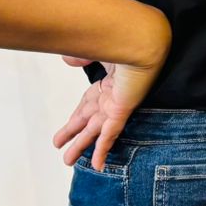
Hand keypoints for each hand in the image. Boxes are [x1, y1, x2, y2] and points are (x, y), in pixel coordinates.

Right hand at [54, 14, 169, 169]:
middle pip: (87, 122)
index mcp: (105, 84)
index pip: (86, 106)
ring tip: (69, 162)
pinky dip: (102, 150)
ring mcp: (116, 105)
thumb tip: (67, 60)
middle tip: (63, 151)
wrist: (142, 39)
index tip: (66, 130)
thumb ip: (81, 55)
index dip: (74, 119)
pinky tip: (98, 165)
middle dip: (74, 137)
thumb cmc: (124, 40)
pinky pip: (109, 134)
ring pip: (95, 132)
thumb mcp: (94, 49)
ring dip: (82, 148)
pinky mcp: (122, 109)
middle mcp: (110, 97)